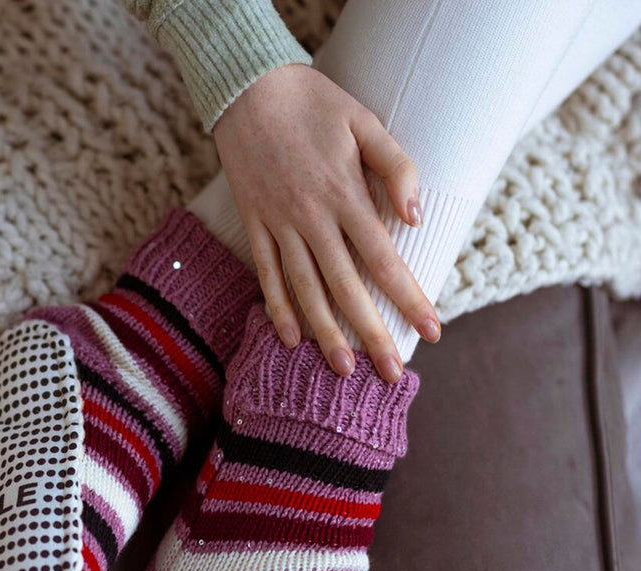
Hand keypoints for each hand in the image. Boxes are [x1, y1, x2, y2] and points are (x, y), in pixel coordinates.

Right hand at [213, 63, 440, 382]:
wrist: (247, 88)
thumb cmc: (313, 102)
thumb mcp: (364, 122)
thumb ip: (396, 168)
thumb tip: (414, 220)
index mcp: (344, 194)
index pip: (384, 259)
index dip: (409, 298)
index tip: (431, 331)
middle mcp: (310, 218)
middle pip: (346, 287)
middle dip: (373, 333)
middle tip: (392, 373)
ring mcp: (278, 225)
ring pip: (304, 291)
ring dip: (326, 334)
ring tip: (345, 369)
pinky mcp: (254, 226)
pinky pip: (266, 275)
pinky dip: (278, 309)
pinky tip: (292, 340)